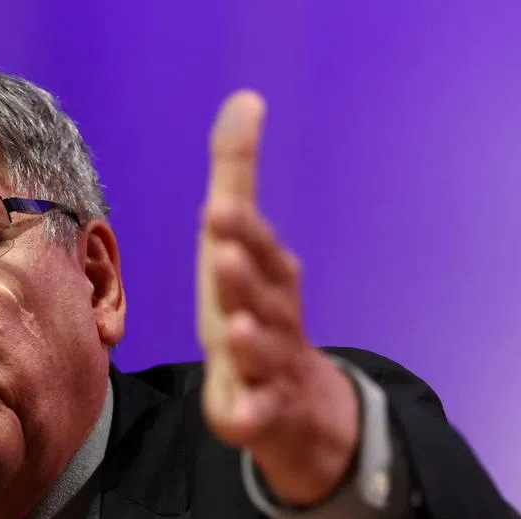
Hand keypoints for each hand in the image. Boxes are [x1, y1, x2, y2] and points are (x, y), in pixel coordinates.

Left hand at [197, 90, 359, 505]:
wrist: (301, 407)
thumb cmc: (260, 312)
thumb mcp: (240, 247)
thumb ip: (237, 178)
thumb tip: (243, 100)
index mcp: (263, 277)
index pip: (255, 249)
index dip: (241, 232)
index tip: (219, 207)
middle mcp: (271, 316)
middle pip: (262, 295)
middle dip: (245, 274)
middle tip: (223, 249)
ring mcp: (269, 366)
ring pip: (263, 353)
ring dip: (253, 341)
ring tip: (237, 329)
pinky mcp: (259, 412)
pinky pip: (253, 416)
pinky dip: (247, 415)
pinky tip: (233, 416)